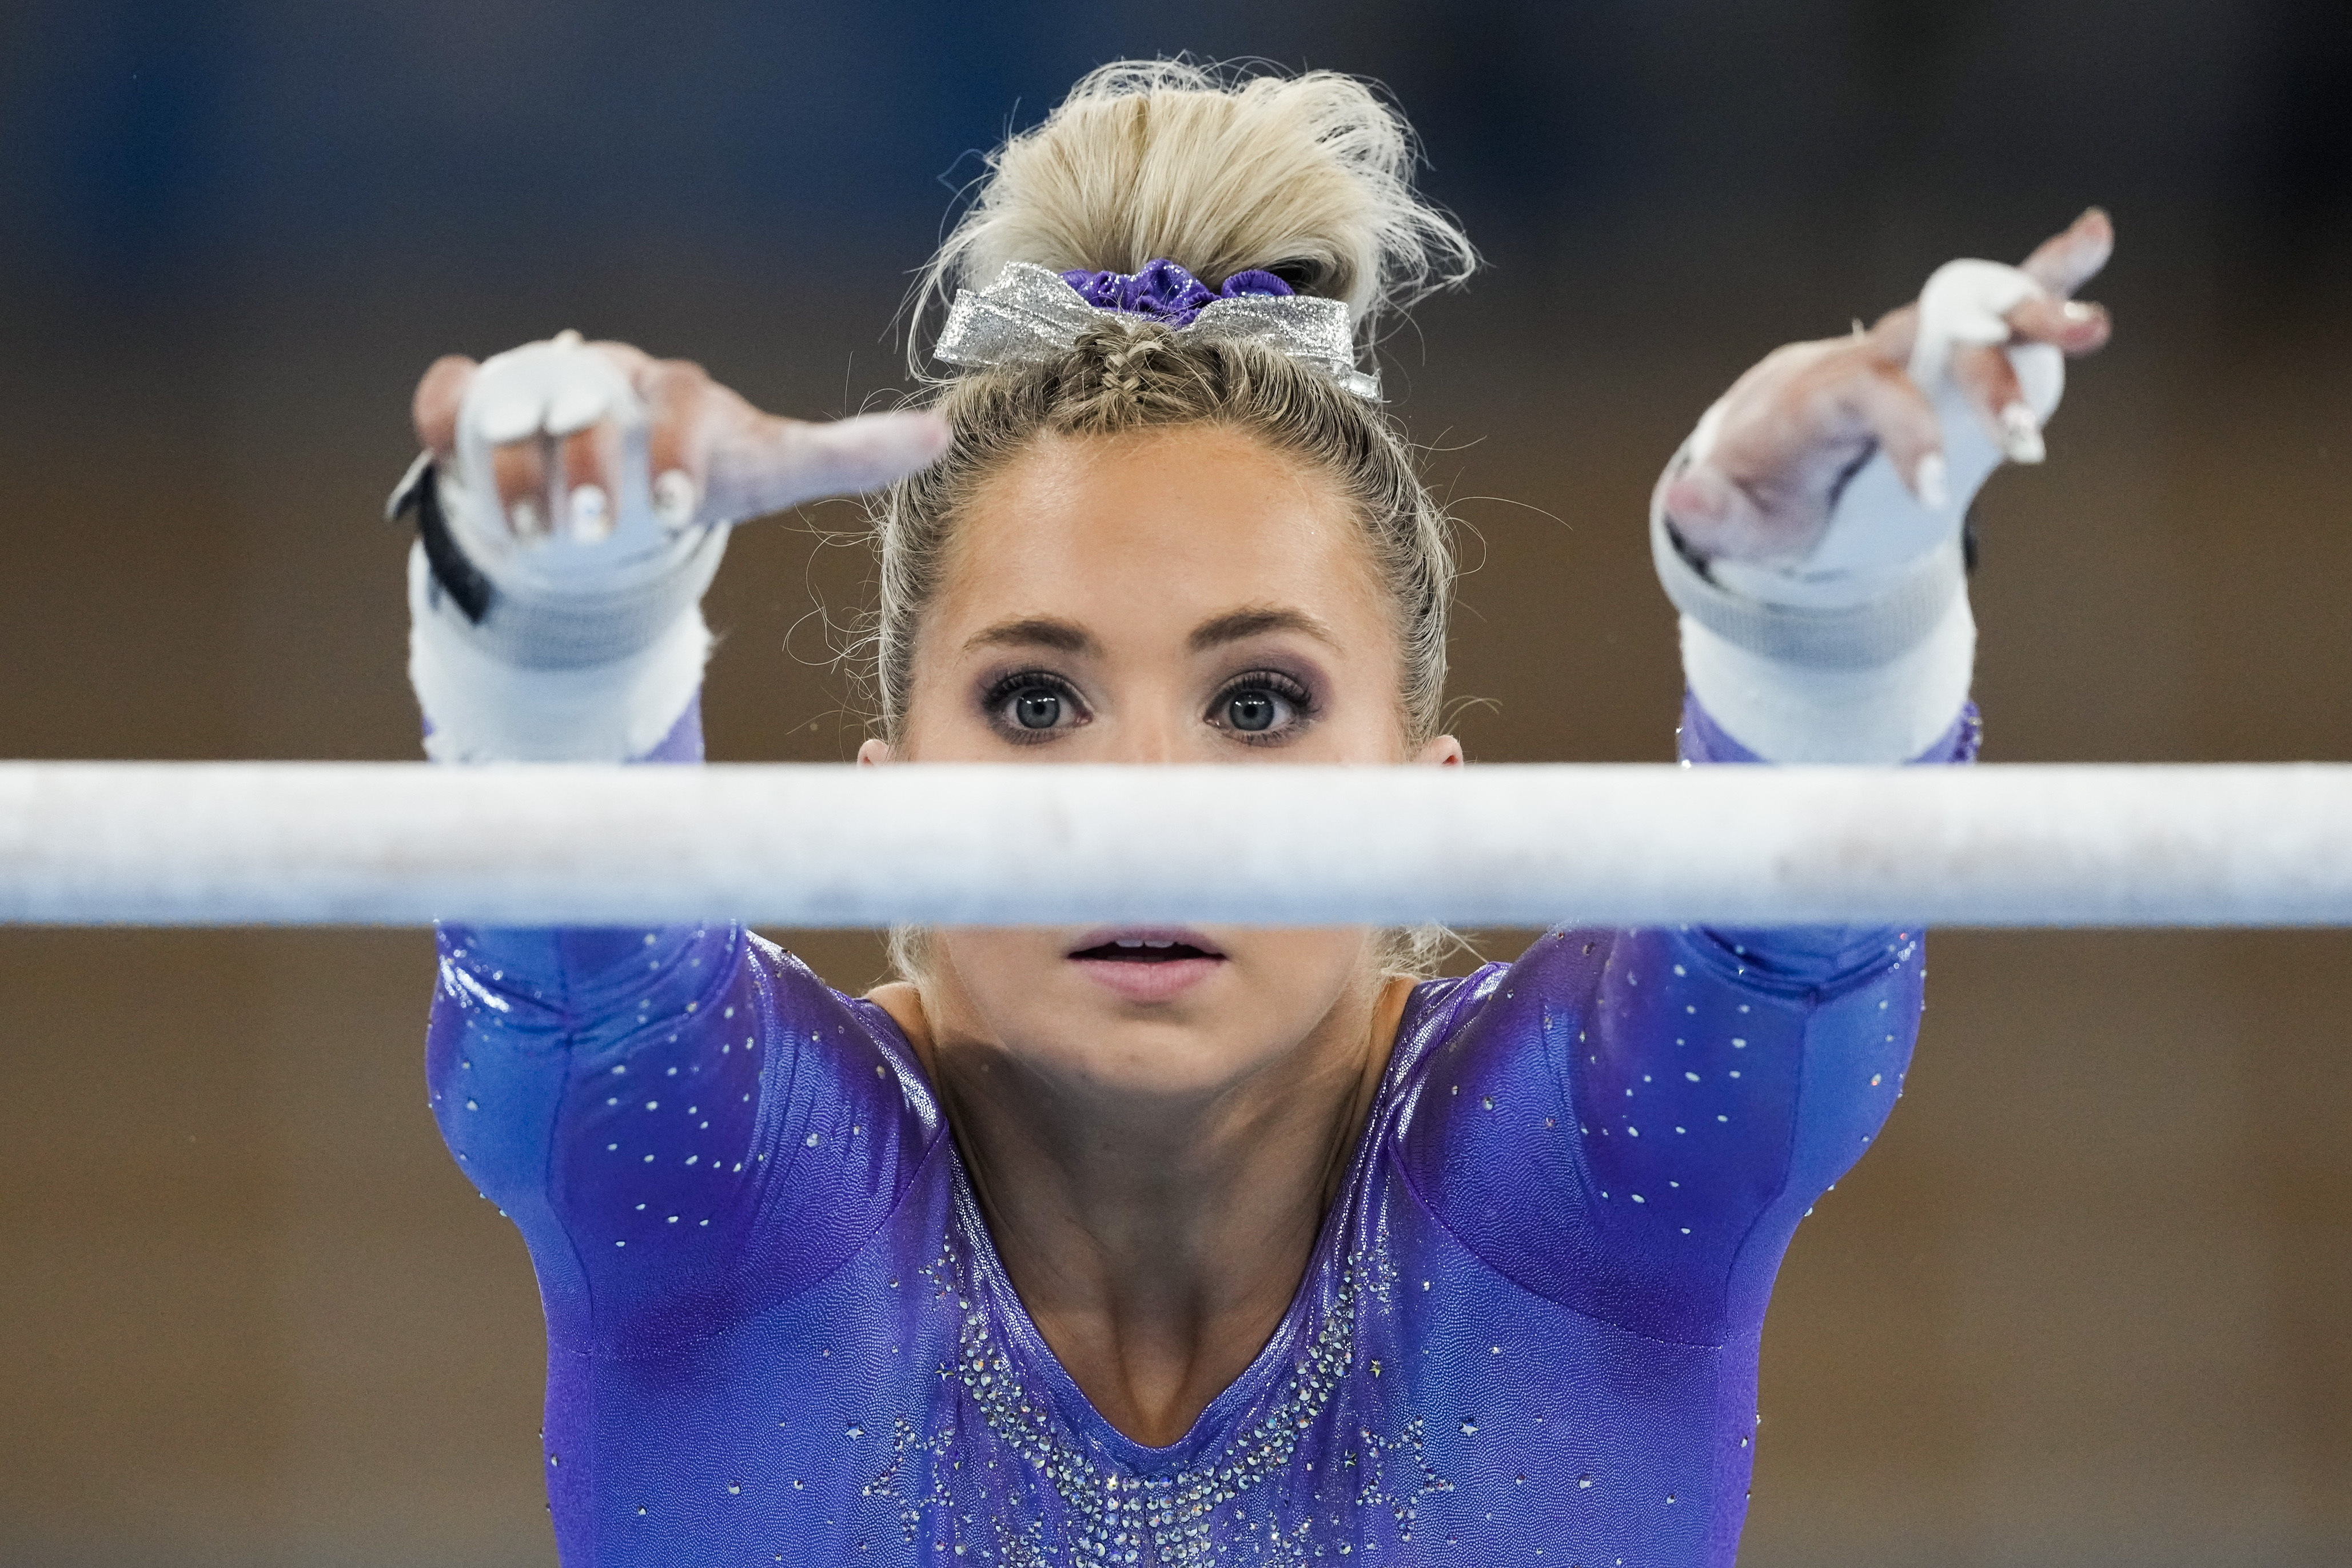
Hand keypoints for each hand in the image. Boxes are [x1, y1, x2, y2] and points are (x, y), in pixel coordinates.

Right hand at [410, 334, 948, 544]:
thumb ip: (849, 455)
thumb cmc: (700, 468)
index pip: (683, 408)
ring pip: (517, 400)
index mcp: (682, 396)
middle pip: (595, 405)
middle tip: (591, 533)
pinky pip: (447, 393)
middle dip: (590, 466)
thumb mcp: (772, 468)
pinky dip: (441, 419)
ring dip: (518, 463)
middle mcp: (607, 379)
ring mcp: (538, 385)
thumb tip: (943, 435)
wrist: (619, 463)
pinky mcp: (477, 402)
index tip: (680, 513)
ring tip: (530, 534)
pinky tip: (444, 456)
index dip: (678, 455)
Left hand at [1659, 209, 2114, 567]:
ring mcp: (1911, 345)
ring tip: (2093, 327)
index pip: (1870, 397)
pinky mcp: (1945, 347)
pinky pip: (1998, 298)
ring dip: (2032, 316)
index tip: (1934, 492)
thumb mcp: (1732, 515)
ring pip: (1974, 314)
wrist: (1768, 442)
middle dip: (1983, 380)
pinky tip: (2094, 237)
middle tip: (2023, 435)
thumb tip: (1680, 502)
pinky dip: (2045, 271)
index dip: (1907, 435)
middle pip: (1931, 344)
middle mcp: (1869, 357)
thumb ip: (1711, 513)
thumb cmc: (1757, 486)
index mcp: (1817, 397)